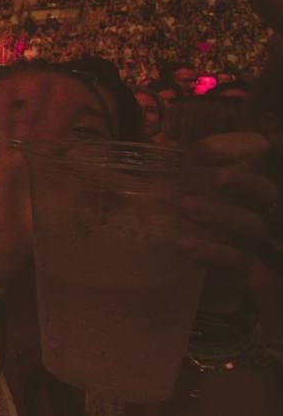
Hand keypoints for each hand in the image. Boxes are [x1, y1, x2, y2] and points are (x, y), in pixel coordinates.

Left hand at [177, 132, 278, 308]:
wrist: (186, 271)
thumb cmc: (178, 218)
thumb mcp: (166, 191)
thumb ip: (160, 169)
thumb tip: (150, 144)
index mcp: (235, 182)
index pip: (253, 155)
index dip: (234, 147)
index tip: (200, 149)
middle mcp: (248, 206)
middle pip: (265, 190)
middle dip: (245, 180)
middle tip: (219, 176)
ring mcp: (246, 237)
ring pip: (252, 223)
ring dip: (221, 214)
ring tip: (188, 207)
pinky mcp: (237, 264)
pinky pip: (234, 257)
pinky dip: (211, 250)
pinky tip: (185, 244)